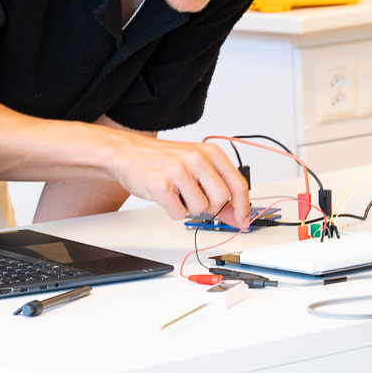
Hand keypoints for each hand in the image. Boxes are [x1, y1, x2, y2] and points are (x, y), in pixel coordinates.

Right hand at [112, 138, 249, 228]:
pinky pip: (179, 213)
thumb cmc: (164, 160)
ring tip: (176, 191)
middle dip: (210, 206)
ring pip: (200, 208)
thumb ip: (218, 188)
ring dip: (188, 207)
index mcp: (210, 152)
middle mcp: (197, 158)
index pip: (238, 183)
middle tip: (194, 197)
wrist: (128, 153)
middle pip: (221, 199)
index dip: (243, 207)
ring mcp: (179, 171)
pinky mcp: (162, 185)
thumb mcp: (196, 167)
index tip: (243, 220)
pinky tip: (165, 195)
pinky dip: (173, 210)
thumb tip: (237, 215)